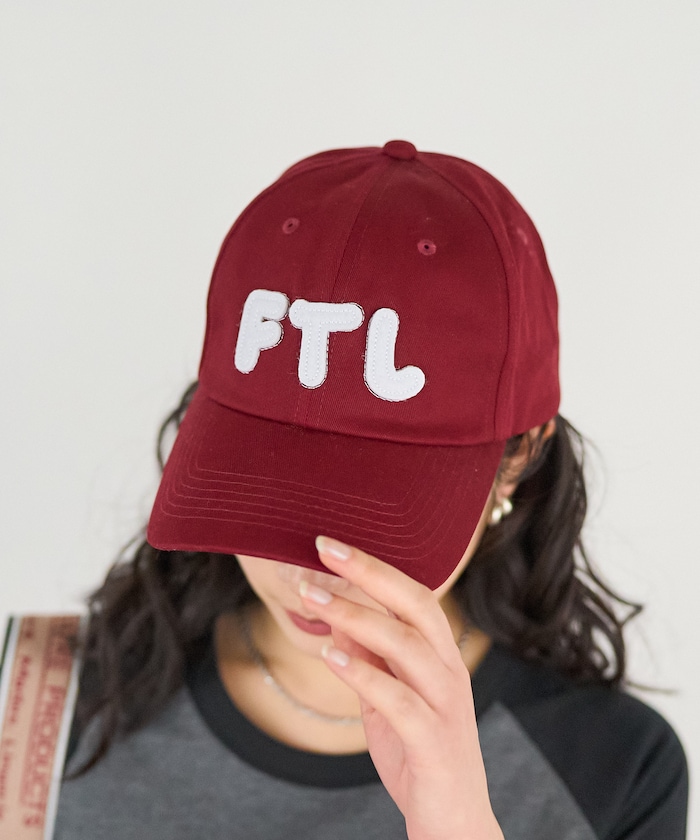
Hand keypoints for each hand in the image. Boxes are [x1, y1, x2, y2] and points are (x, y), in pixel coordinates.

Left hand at [299, 535, 503, 839]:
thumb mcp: (384, 698)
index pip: (412, 595)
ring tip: (313, 599)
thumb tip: (336, 613)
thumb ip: (368, 657)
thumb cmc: (416, 753)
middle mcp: (450, 671)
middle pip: (416, 605)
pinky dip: (364, 675)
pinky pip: (401, 702)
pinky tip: (332, 658)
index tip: (329, 545)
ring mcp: (447, 706)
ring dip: (356, 617)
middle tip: (323, 549)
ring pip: (406, 645)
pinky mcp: (435, 743)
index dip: (373, 566)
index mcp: (440, 656)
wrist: (453, 825)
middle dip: (369, 572)